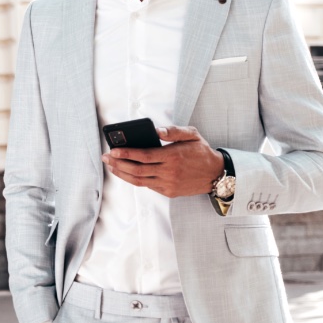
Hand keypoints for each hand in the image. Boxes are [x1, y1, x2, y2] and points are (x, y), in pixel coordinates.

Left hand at [100, 125, 224, 197]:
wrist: (216, 174)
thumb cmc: (201, 152)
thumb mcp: (192, 134)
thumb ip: (174, 131)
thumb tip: (157, 130)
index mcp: (173, 156)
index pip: (144, 156)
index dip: (127, 154)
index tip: (113, 150)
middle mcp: (170, 172)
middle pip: (137, 170)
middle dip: (118, 164)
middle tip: (106, 158)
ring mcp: (169, 184)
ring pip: (140, 181)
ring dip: (122, 174)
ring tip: (111, 166)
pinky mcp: (169, 192)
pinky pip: (148, 186)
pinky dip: (134, 180)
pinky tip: (126, 173)